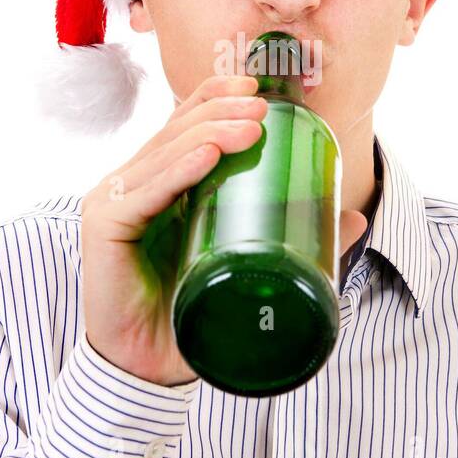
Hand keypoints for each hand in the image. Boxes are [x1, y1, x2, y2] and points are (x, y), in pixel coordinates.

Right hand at [79, 73, 369, 386]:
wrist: (147, 370)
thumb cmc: (190, 316)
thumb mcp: (247, 270)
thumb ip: (296, 243)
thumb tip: (353, 217)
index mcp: (162, 184)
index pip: (184, 125)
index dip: (215, 98)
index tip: (256, 87)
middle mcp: (134, 184)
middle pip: (176, 131)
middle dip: (221, 110)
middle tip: (263, 105)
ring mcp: (115, 202)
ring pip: (164, 153)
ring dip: (209, 133)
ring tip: (250, 125)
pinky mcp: (104, 227)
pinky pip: (143, 193)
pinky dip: (176, 170)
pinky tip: (204, 155)